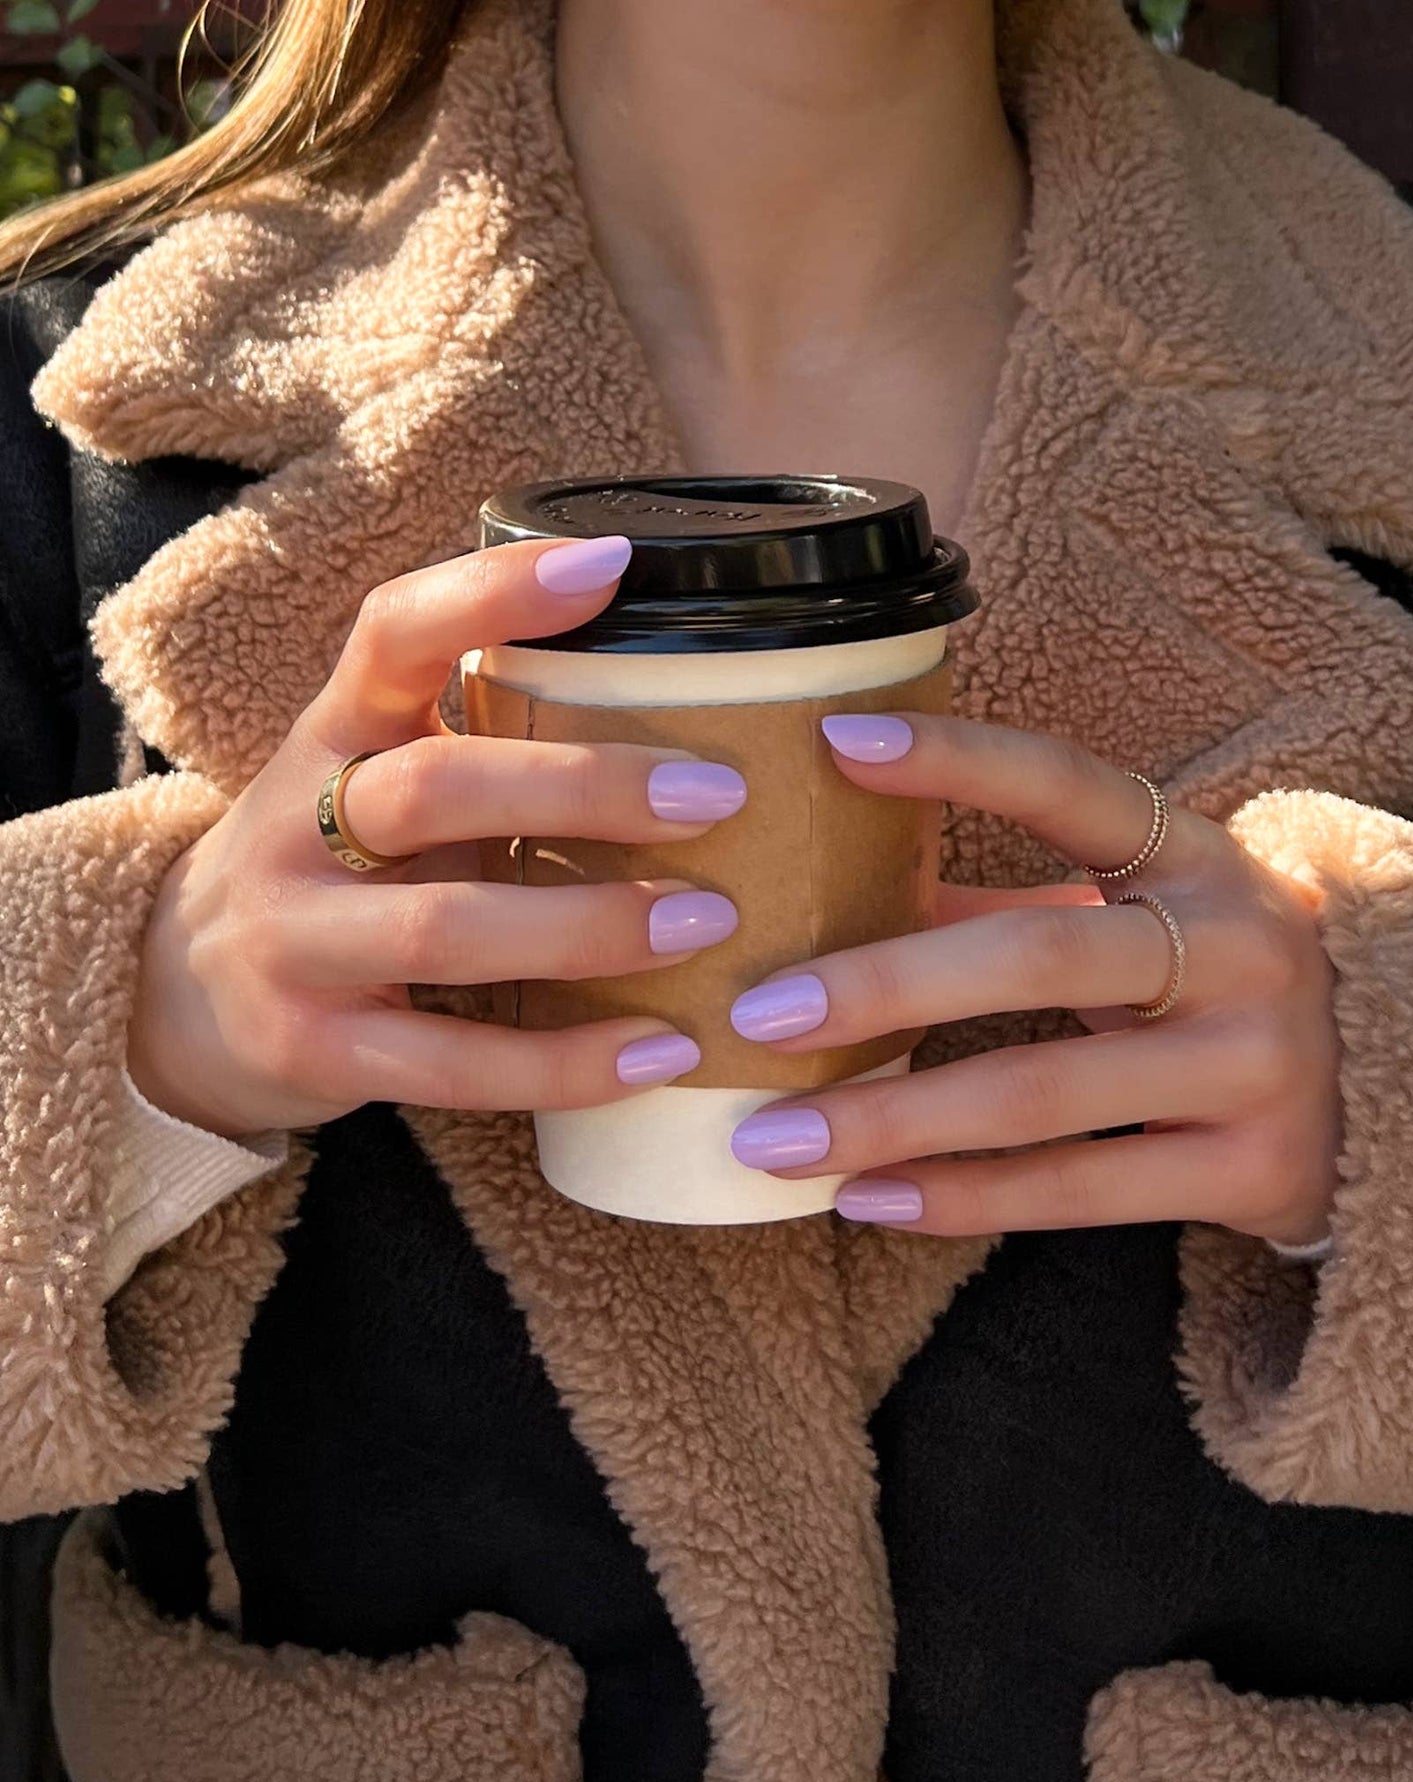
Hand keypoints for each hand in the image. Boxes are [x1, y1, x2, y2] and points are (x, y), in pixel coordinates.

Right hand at [128, 537, 744, 1138]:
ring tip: (707, 924)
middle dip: (582, 785)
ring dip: (588, 927)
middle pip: (434, 787)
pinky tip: (659, 1051)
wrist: (175, 999)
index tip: (612, 567)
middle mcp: (298, 829)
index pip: (391, 635)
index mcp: (330, 737)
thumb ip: (484, 747)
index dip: (491, 593)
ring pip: (443, 930)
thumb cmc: (331, 870)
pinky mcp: (313, 1052)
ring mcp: (296, 945)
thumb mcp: (376, 782)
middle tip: (716, 794)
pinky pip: (450, 1063)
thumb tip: (685, 709)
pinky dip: (563, 1062)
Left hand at [727, 714, 1340, 1245]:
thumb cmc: (1210, 986)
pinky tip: (865, 1198)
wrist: (1386, 1096)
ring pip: (1044, 1091)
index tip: (831, 745)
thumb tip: (838, 890)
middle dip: (886, 985)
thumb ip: (1002, 902)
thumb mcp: (1131, 919)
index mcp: (1194, 857)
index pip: (1067, 786)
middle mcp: (1239, 946)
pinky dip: (962, 1197)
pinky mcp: (1253, 1168)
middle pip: (1038, 955)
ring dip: (894, 1117)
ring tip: (772, 1139)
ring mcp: (1254, 1062)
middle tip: (760, 1014)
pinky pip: (1080, 1188)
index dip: (956, 761)